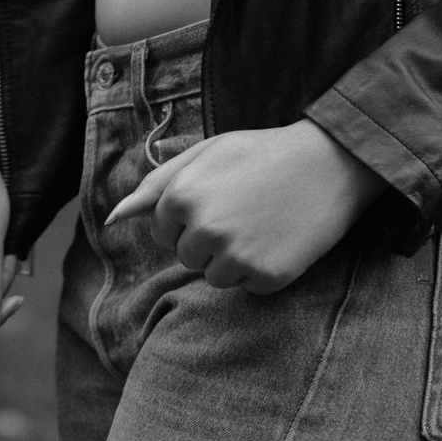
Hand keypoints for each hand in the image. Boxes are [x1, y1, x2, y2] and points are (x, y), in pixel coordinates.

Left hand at [105, 120, 386, 293]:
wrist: (331, 164)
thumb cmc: (262, 154)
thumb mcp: (207, 153)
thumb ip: (156, 185)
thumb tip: (111, 218)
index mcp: (182, 196)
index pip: (162, 229)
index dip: (191, 214)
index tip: (221, 194)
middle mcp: (204, 229)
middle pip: (186, 256)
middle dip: (208, 238)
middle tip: (244, 208)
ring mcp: (235, 256)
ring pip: (213, 276)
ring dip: (232, 258)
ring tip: (262, 223)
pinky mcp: (265, 278)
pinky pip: (246, 286)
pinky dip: (261, 269)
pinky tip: (279, 239)